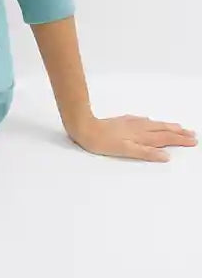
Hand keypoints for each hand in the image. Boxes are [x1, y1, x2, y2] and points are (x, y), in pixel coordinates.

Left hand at [67, 113, 197, 160]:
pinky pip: (143, 121)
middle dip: (178, 132)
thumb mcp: (126, 151)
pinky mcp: (123, 121)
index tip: (193, 141)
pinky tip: (150, 121)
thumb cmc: (103, 142)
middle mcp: (139, 128)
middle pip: (163, 130)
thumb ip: (146, 153)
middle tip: (192, 134)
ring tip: (178, 127)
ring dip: (168, 126)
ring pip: (154, 124)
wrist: (85, 128)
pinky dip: (152, 123)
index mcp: (142, 136)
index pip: (165, 138)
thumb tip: (166, 156)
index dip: (180, 140)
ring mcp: (131, 123)